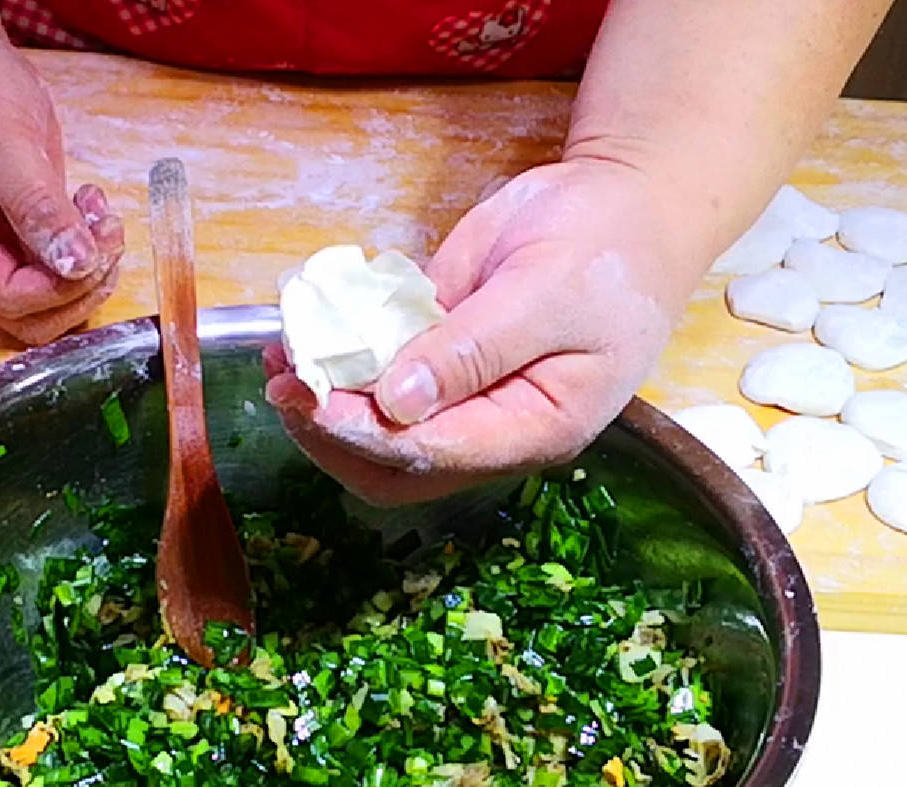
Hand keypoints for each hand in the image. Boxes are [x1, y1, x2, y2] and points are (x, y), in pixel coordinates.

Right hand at [0, 20, 124, 344]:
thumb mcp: (2, 141)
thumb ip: (37, 206)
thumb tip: (75, 263)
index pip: (8, 300)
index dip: (59, 287)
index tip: (94, 248)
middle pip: (29, 315)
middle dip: (78, 286)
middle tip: (105, 235)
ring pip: (48, 296)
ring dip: (87, 270)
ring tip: (99, 214)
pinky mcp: (17, 229)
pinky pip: (56, 264)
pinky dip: (84, 247)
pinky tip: (90, 205)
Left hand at [266, 159, 707, 505]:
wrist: (626, 198)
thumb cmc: (608, 244)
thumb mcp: (546, 291)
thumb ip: (473, 350)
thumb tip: (396, 403)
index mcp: (536, 427)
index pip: (434, 455)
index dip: (363, 433)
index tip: (308, 396)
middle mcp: (493, 427)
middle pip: (395, 467)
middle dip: (331, 432)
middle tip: (283, 381)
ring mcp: (464, 397)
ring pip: (378, 435)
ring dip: (323, 404)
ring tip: (280, 356)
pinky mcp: (440, 361)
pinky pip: (380, 384)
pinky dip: (337, 367)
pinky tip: (302, 337)